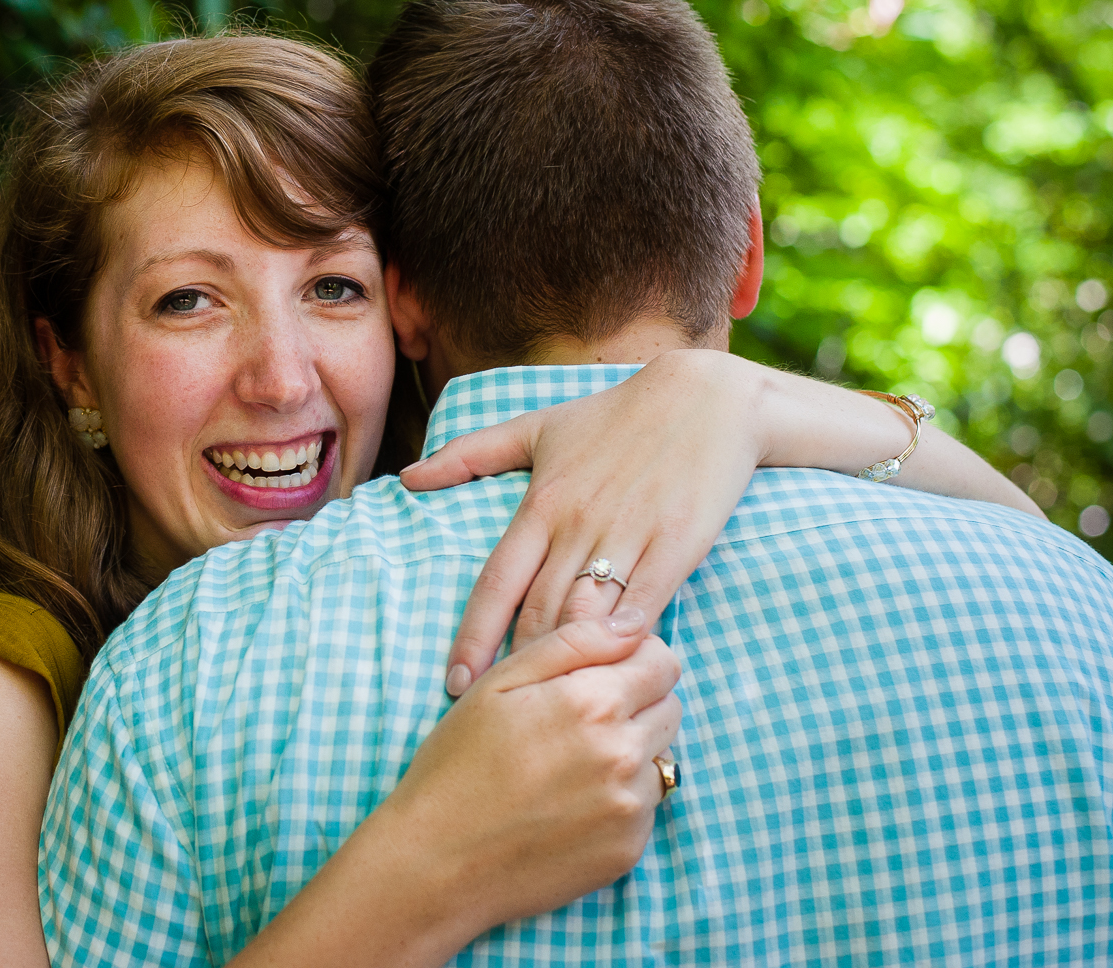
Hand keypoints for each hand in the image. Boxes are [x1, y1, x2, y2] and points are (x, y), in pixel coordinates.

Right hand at [371, 610, 680, 932]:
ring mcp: (631, 807)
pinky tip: (569, 804)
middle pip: (670, 707)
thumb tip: (635, 622)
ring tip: (570, 765)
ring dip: (631, 752)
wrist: (437, 861)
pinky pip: (646, 807)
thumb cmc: (458, 764)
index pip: (663, 661)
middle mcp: (624, 754)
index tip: (602, 672)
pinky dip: (619, 798)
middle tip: (579, 719)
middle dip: (637, 702)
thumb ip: (575, 643)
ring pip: (661, 758)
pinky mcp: (628, 849)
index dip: (635, 659)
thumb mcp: (500, 683)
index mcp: (593, 702)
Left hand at [402, 348, 765, 696]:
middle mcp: (578, 524)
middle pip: (539, 611)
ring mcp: (630, 535)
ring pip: (589, 613)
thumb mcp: (536, 426)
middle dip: (517, 665)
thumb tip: (406, 477)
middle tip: (501, 712)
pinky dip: (628, 638)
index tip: (454, 682)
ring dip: (568, 662)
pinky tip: (614, 670)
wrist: (706, 400)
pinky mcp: (678, 544)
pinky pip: (647, 602)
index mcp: (541, 504)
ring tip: (551, 709)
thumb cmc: (614, 415)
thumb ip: (469, 454)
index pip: (496, 582)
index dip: (472, 636)